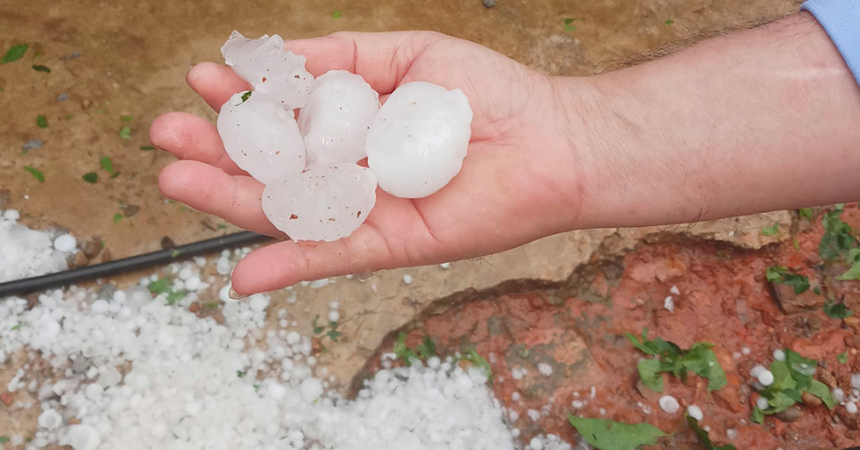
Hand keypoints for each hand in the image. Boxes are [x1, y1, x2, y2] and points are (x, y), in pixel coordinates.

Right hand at [151, 31, 584, 294]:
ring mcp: (369, 209)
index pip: (282, 119)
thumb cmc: (484, 93)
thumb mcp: (403, 54)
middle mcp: (353, 170)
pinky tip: (245, 274)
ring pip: (292, 211)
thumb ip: (339, 57)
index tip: (201, 80)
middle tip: (165, 136)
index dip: (240, 102)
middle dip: (218, 153)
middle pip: (273, 168)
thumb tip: (273, 56)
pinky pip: (336, 255)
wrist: (550, 137)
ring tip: (177, 179)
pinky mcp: (394, 243)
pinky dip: (292, 265)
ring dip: (233, 201)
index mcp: (352, 126)